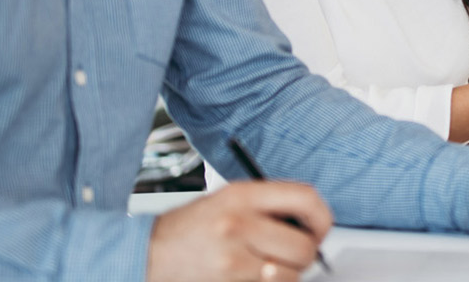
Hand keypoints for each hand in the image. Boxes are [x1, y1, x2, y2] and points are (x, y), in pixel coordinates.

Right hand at [147, 180, 331, 281]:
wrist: (147, 255)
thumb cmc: (189, 229)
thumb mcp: (227, 200)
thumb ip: (267, 205)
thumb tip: (311, 221)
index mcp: (242, 195)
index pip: (306, 198)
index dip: (322, 217)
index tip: (319, 228)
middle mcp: (239, 224)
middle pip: (304, 246)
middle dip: (305, 255)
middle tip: (293, 255)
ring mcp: (233, 259)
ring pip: (291, 276)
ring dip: (286, 276)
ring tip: (264, 267)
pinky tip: (250, 277)